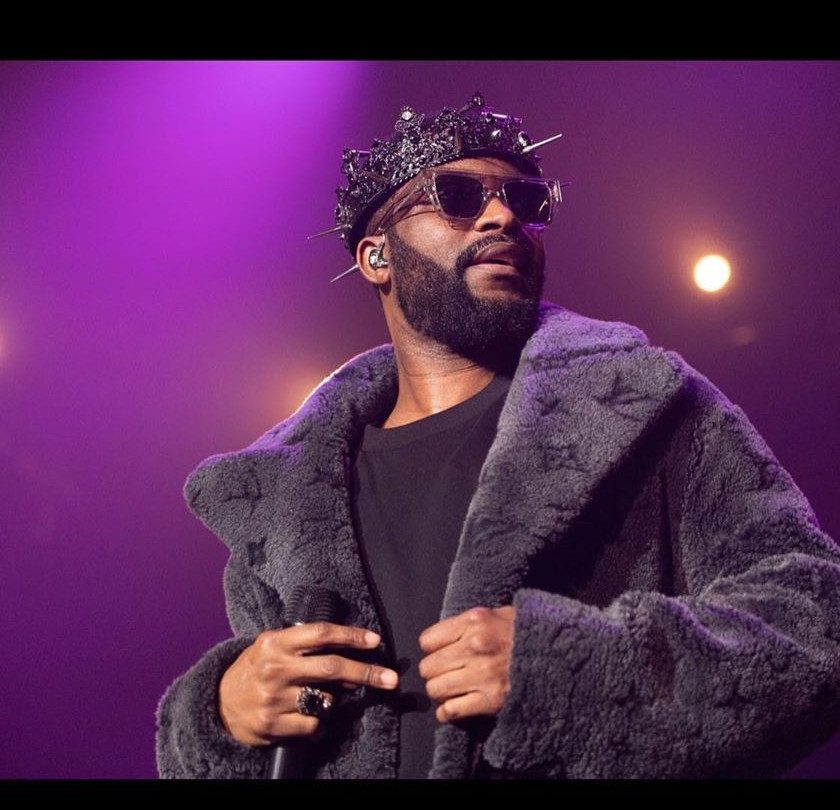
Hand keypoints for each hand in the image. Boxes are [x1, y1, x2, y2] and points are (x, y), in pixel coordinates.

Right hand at [218, 623, 398, 745]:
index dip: (351, 636)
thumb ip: (305, 647)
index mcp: (276, 643)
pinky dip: (319, 723)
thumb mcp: (273, 647)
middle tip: (391, 679)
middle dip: (366, 672)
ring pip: (325, 699)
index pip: (321, 634)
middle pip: (331, 667)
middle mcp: (275, 668)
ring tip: (319, 696)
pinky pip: (314, 724)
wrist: (218, 704)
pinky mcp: (273, 725)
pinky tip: (307, 717)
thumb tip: (352, 655)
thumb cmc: (255, 669)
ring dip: (334, 700)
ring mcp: (274, 698)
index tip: (375, 640)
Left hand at [418, 605, 515, 723]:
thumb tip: (442, 637)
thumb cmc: (526, 632)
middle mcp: (474, 647)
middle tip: (444, 673)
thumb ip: (469, 623)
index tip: (440, 652)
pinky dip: (447, 712)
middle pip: (429, 667)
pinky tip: (453, 707)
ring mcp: (481, 675)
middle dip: (434, 672)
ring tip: (450, 689)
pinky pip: (451, 711)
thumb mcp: (498, 614)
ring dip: (440, 692)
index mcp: (474, 622)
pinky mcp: (490, 700)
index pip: (428, 640)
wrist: (559, 653)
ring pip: (436, 689)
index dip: (432, 648)